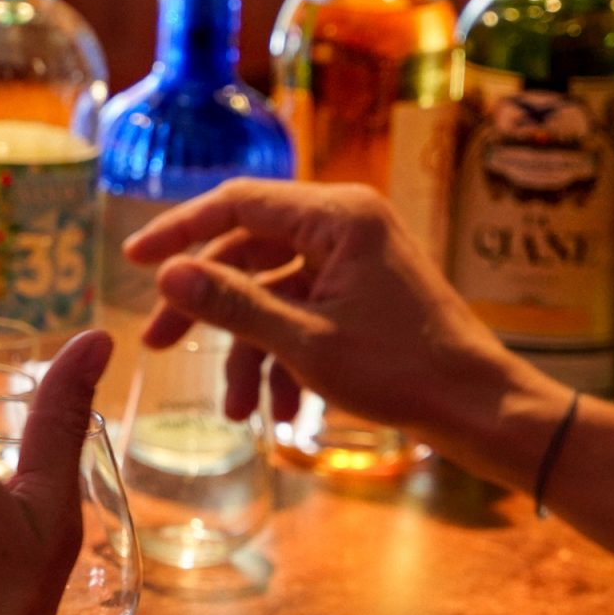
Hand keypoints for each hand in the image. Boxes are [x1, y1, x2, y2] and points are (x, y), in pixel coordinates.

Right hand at [120, 180, 529, 457]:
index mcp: (337, 216)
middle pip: (248, 251)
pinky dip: (284, 357)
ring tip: (235, 411)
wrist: (479, 407)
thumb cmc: (401, 370)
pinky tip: (282, 412)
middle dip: (208, 307)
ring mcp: (355, 258)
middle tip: (159, 342)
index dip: (179, 230)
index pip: (237, 203)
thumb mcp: (303, 341)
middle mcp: (346, 223)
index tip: (134, 260)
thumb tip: (166, 275)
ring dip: (248, 350)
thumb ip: (231, 304)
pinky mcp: (362, 290)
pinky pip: (302, 311)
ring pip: (272, 292)